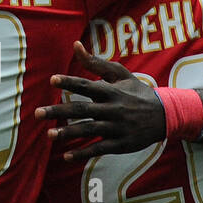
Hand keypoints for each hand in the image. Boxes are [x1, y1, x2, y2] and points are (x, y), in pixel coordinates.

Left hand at [35, 42, 165, 160]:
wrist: (165, 115)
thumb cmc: (137, 92)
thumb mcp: (121, 74)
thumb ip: (96, 63)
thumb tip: (75, 45)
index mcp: (111, 91)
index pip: (87, 85)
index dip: (70, 82)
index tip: (52, 80)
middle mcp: (113, 108)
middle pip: (82, 109)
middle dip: (59, 111)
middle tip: (37, 113)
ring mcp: (117, 127)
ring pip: (89, 130)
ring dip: (69, 133)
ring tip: (49, 135)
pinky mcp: (121, 144)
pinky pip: (100, 148)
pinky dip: (83, 153)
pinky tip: (67, 156)